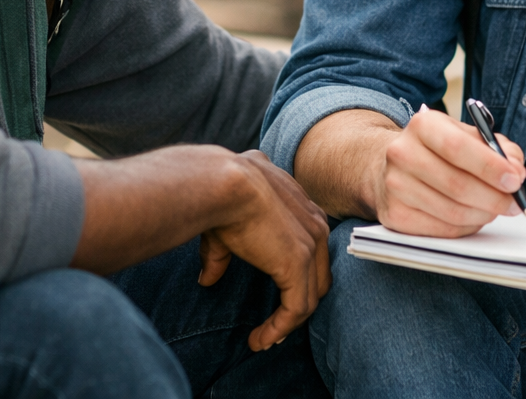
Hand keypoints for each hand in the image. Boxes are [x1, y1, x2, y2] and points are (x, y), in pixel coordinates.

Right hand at [197, 150, 331, 350]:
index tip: (279, 302)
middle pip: (318, 276)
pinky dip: (278, 329)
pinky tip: (259, 340)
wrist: (224, 184)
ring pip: (308, 297)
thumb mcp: (226, 223)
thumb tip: (207, 279)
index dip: (298, 280)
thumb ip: (222, 254)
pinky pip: (295, 309)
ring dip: (287, 324)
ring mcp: (311, 245)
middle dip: (299, 305)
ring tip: (265, 340)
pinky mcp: (298, 265)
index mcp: (303, 208)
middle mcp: (315, 225)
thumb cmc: (220, 193)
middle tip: (276, 328)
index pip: (312, 252)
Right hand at [371, 105, 525, 236]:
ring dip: (483, 214)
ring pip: (452, 212)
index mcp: (423, 125)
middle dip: (494, 198)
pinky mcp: (395, 214)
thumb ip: (497, 148)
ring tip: (495, 209)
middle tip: (514, 203)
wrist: (393, 165)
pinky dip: (467, 227)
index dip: (490, 166)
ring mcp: (395, 186)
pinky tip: (473, 216)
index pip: (457, 147)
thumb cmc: (439, 150)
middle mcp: (403, 153)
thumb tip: (516, 172)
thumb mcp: (467, 135)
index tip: (515, 179)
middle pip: (456, 185)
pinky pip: (442, 229)